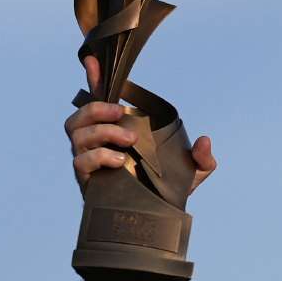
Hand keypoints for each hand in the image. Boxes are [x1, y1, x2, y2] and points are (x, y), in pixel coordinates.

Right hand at [63, 55, 216, 192]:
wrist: (155, 221)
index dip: (93, 78)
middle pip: (79, 116)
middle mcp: (96, 143)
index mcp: (115, 131)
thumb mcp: (192, 172)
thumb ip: (202, 157)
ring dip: (101, 131)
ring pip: (76, 135)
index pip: (99, 100)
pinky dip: (99, 156)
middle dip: (97, 109)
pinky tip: (120, 160)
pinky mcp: (86, 180)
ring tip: (128, 140)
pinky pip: (81, 161)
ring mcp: (88, 161)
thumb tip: (205, 140)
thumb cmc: (168, 192)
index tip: (92, 59)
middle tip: (122, 114)